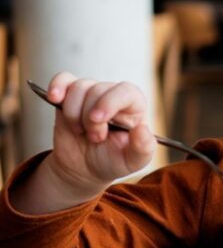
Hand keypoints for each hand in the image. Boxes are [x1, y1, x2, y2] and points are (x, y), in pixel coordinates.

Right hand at [46, 72, 155, 188]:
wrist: (85, 168)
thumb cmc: (113, 161)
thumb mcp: (133, 161)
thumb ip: (143, 148)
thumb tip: (142, 129)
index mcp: (135, 107)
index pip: (126, 91)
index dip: (109, 102)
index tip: (97, 120)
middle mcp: (114, 96)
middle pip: (98, 90)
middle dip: (90, 118)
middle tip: (95, 138)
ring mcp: (91, 94)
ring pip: (79, 87)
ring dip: (74, 113)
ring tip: (81, 132)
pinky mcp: (70, 96)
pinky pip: (63, 79)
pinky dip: (57, 86)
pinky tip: (54, 98)